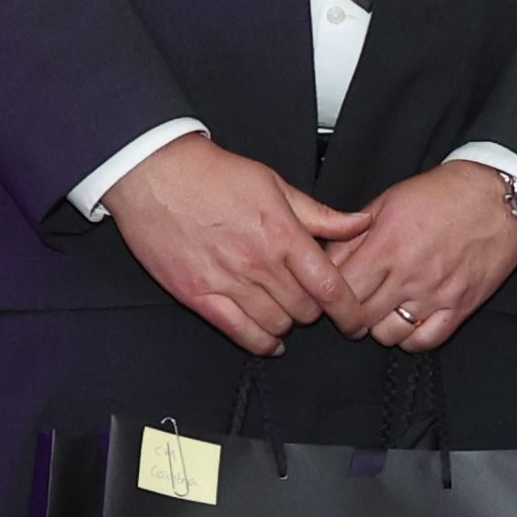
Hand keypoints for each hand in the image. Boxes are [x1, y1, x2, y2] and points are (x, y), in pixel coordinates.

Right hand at [105, 134, 366, 356]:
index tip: (356, 322)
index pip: (329, 287)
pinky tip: (269, 341)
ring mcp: (227, 282)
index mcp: (283, 235)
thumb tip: (361, 223)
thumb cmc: (214, 174)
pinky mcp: (198, 295)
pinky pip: (238, 332)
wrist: (155, 173)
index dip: (349, 312)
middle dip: (315, 311)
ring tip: (286, 312)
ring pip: (276, 325)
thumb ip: (319, 215)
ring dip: (287, 323)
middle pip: (305, 311)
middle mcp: (258, 263)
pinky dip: (260, 342)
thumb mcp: (275, 184)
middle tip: (310, 301)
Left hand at [324, 161, 516, 351]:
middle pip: (359, 317)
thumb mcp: (388, 201)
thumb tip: (325, 259)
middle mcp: (408, 274)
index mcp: (386, 245)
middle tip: (351, 307)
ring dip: (378, 327)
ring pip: (387, 335)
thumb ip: (353, 233)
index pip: (340, 289)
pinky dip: (410, 338)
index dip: (327, 295)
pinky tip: (409, 322)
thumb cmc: (443, 194)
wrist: (497, 198)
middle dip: (348, 315)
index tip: (328, 293)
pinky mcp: (460, 307)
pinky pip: (424, 342)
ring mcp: (435, 295)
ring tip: (382, 311)